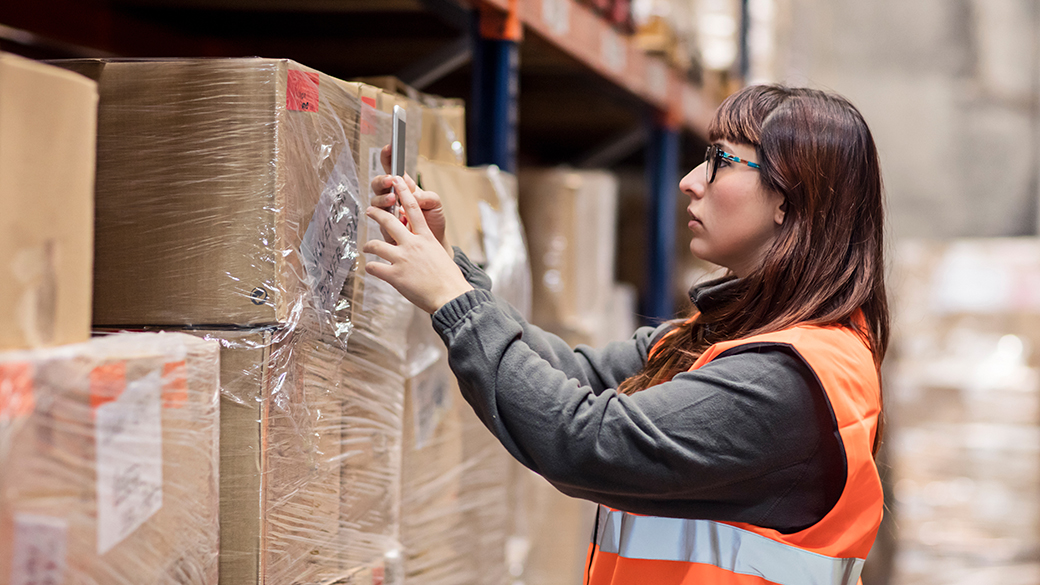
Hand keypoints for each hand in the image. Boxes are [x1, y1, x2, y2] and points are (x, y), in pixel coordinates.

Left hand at [363, 177, 473, 314]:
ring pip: (376, 245)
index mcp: (426, 238)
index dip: (404, 192)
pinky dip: (370, 267)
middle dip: (376, 213)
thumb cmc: (449, 280)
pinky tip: (370, 268)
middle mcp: (413, 245)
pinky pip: (375, 268)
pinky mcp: (395, 276)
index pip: (414, 209)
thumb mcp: (440, 256)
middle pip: (389, 222)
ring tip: (366, 247)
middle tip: (370, 210)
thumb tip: (419, 249)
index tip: (397, 180)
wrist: (451, 296)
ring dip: (369, 245)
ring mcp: (402, 260)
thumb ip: (427, 248)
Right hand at [370, 144, 447, 249]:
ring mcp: (387, 214)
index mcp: (404, 188)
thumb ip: (427, 196)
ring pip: (375, 202)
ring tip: (393, 200)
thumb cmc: (434, 221)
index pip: (392, 169)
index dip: (388, 157)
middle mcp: (392, 198)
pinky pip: (379, 222)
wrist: (435, 243)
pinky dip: (385, 219)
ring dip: (382, 199)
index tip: (389, 147)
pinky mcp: (386, 229)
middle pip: (378, 184)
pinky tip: (395, 220)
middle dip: (382, 180)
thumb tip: (413, 195)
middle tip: (390, 180)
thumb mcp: (435, 204)